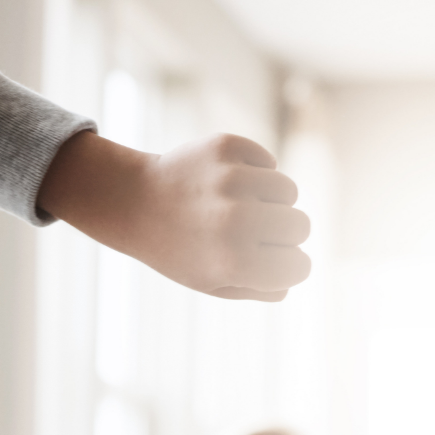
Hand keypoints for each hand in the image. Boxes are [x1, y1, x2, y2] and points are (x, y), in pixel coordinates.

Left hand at [36, 131, 310, 301]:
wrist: (132, 202)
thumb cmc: (178, 248)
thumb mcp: (213, 282)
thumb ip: (261, 287)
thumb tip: (297, 270)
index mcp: (233, 262)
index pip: (300, 266)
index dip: (287, 265)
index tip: (266, 260)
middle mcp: (234, 219)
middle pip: (301, 225)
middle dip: (283, 232)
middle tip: (251, 231)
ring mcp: (229, 179)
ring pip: (288, 190)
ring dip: (270, 199)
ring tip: (236, 204)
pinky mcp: (224, 147)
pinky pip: (267, 161)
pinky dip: (255, 170)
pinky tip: (225, 181)